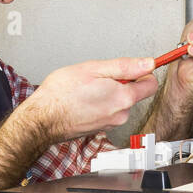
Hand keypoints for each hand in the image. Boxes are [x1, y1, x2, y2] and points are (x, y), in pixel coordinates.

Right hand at [20, 56, 158, 143]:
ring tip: (88, 89)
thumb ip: (125, 66)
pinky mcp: (100, 128)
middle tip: (98, 78)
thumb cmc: (61, 94)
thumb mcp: (94, 69)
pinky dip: (100, 103)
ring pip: (119, 102)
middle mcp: (121, 115)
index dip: (142, 73)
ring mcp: (110, 124)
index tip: (132, 68)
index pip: (151, 84)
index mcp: (123, 98)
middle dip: (121, 82)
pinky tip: (84, 100)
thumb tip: (148, 63)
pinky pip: (108, 111)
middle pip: (134, 93)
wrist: (41, 119)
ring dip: (108, 93)